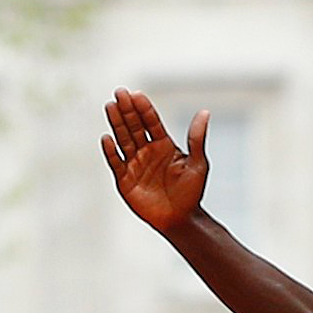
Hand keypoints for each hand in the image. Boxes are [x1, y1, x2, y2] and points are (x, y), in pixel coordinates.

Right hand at [102, 87, 209, 232]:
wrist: (181, 219)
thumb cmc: (192, 192)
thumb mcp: (198, 163)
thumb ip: (197, 138)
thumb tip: (205, 112)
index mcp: (164, 145)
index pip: (151, 122)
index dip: (144, 108)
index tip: (136, 94)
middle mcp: (147, 151)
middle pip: (134, 126)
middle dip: (127, 110)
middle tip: (119, 92)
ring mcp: (134, 164)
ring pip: (123, 139)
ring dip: (116, 123)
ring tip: (110, 106)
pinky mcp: (124, 179)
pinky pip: (115, 162)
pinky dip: (111, 151)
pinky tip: (107, 138)